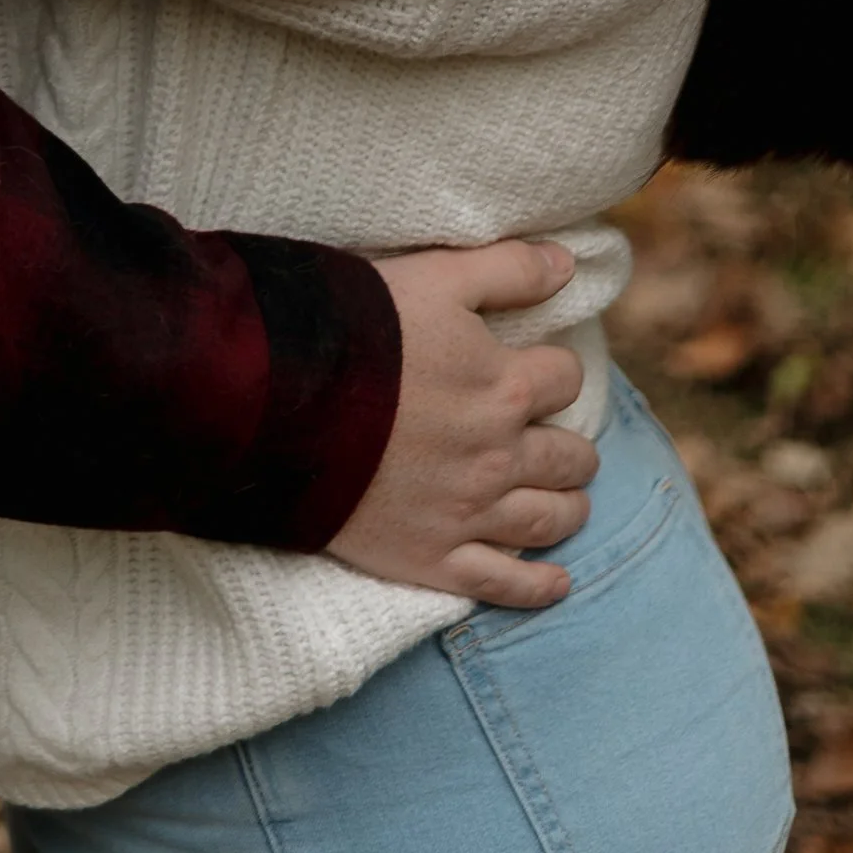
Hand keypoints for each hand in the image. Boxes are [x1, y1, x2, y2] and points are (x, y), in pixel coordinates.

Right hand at [326, 244, 598, 607]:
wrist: (282, 401)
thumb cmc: (358, 328)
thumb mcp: (437, 278)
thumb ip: (509, 268)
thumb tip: (568, 265)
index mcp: (503, 387)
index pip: (565, 380)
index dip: (555, 373)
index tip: (540, 374)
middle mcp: (498, 456)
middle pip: (568, 457)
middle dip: (570, 448)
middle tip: (561, 445)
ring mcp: (467, 514)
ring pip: (546, 518)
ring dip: (566, 508)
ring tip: (568, 502)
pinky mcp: (431, 558)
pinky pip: (502, 584)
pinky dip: (537, 587)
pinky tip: (558, 582)